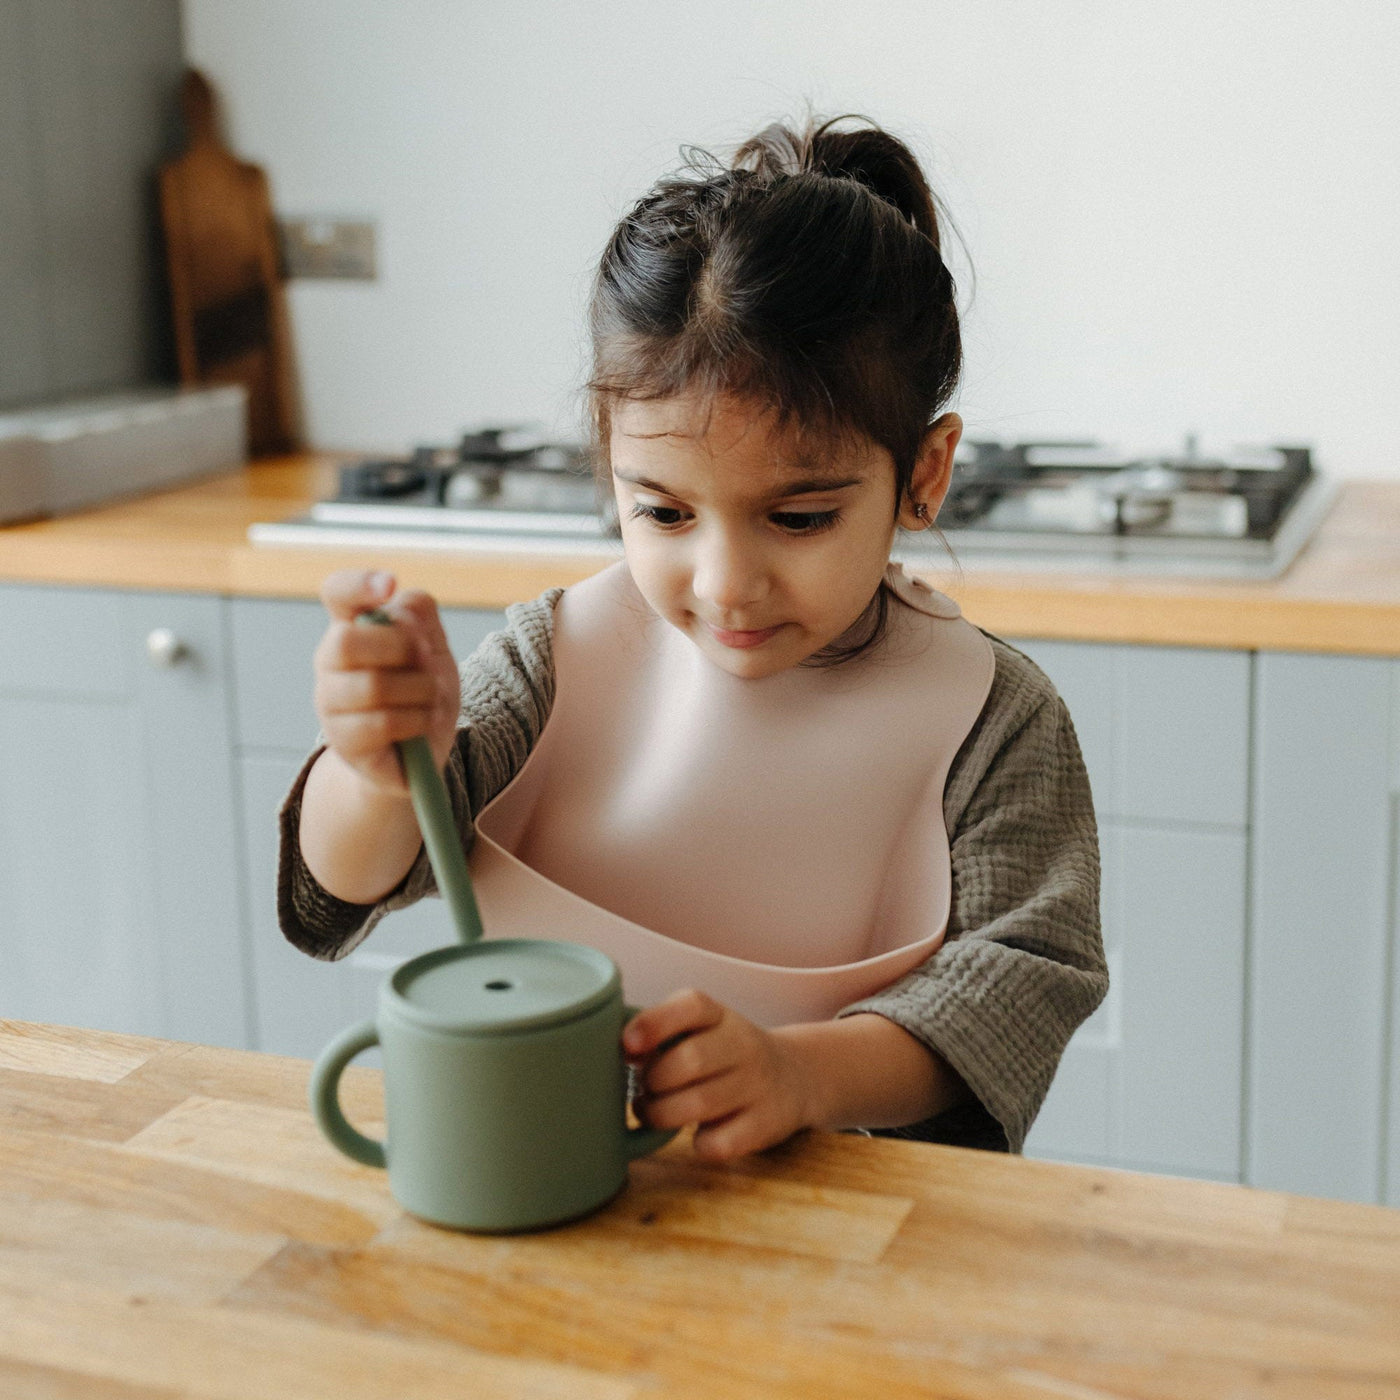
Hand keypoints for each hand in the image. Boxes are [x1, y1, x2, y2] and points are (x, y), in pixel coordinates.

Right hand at [312, 569, 461, 794]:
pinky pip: (384, 723)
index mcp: (353, 627)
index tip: (389, 585)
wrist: (422, 756)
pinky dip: (418, 721)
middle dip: (402, 649)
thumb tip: (396, 607)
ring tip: (431, 699)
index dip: (359, 584)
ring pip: (373, 685)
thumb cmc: (422, 694)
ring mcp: (331, 703)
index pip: (338, 592)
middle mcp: (331, 661)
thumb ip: (420, 617)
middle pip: (348, 641)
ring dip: (420, 690)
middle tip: (426, 662)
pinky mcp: (344, 742)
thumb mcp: (434, 649)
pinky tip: (424, 724)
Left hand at [623, 990, 818, 1162]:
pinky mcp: (766, 1123)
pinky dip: (699, 1143)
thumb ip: (659, 1033)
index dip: (654, 1024)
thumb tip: (601, 1051)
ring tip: (652, 1113)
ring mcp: (758, 1083)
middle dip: (653, 1082)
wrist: (795, 1075)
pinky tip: (698, 1133)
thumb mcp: (701, 1028)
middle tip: (642, 1090)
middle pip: (690, 1060)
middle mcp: (743, 1043)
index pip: (690, 1005)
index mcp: (718, 1014)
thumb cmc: (723, 1053)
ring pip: (700, 1104)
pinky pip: (720, 1142)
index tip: (626, 1046)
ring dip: (663, 1115)